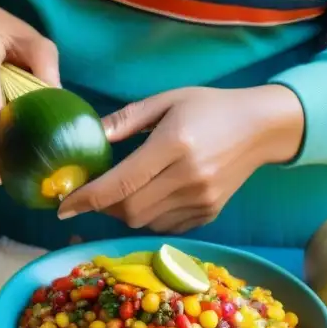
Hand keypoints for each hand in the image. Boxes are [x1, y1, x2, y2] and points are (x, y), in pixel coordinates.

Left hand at [57, 86, 305, 231]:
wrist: (263, 127)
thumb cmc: (209, 107)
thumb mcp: (165, 100)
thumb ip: (124, 120)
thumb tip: (87, 135)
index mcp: (174, 144)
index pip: (121, 182)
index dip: (88, 198)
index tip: (63, 205)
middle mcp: (188, 178)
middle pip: (129, 211)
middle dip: (103, 207)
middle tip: (93, 193)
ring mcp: (202, 200)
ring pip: (145, 222)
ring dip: (124, 212)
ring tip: (122, 191)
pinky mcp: (210, 213)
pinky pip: (165, 227)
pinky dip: (148, 217)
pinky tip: (149, 196)